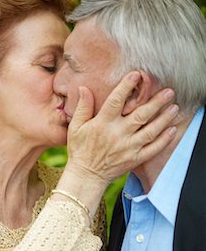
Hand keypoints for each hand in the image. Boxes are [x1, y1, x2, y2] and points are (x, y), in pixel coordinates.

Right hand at [66, 71, 177, 185]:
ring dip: (164, 119)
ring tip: (175, 107)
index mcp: (102, 123)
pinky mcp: (134, 159)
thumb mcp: (75, 127)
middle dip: (156, 102)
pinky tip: (172, 129)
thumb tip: (84, 88)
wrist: (86, 176)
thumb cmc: (80, 150)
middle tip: (169, 91)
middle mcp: (117, 134)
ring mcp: (128, 147)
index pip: (116, 100)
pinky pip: (152, 149)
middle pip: (141, 114)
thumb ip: (83, 107)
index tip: (136, 74)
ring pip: (150, 131)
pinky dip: (164, 140)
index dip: (126, 86)